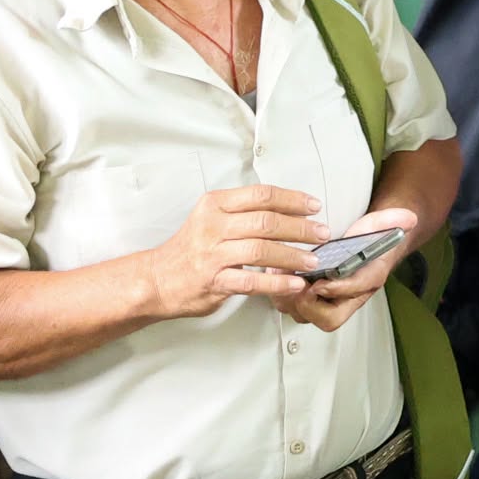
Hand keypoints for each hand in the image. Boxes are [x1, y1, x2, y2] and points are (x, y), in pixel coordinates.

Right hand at [142, 185, 328, 319]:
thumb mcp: (211, 217)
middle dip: (300, 228)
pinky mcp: (214, 281)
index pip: (261, 195)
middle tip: (321, 233)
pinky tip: (295, 283)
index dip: (292, 200)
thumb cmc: (190, 249)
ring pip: (262, 250)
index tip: (314, 206)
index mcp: (215, 204)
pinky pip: (252, 280)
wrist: (156, 279)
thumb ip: (243, 211)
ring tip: (313, 260)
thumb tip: (288, 211)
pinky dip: (278, 282)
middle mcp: (213, 225)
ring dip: (293, 255)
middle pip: (266, 221)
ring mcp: (213, 254)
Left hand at [273, 207, 417, 332]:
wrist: (367, 242)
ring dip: (290, 298)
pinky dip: (281, 292)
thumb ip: (393, 219)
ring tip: (283, 275)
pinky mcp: (310, 298)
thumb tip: (408, 217)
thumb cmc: (371, 237)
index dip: (337, 289)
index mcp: (368, 279)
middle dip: (309, 304)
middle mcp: (348, 296)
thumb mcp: (382, 224)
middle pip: (329, 318)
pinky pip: (292, 306)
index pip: (355, 291)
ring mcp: (328, 300)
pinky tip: (277, 272)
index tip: (323, 282)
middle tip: (298, 283)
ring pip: (305, 315)